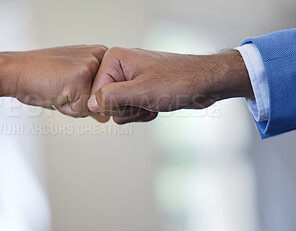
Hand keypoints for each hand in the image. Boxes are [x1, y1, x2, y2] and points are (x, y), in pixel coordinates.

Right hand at [0, 45, 108, 120]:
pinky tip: (55, 92)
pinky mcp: (82, 77)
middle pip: (103, 100)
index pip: (108, 94)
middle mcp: (100, 56)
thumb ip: (93, 100)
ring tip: (59, 89)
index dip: (85, 98)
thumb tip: (106, 118)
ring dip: (75, 106)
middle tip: (62, 87)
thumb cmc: (41, 77)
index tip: (68, 84)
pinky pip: (83, 110)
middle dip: (82, 103)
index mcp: (101, 55)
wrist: (16, 71)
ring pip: (94, 106)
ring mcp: (91, 65)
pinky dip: (67, 109)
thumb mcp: (73, 85)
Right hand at [87, 47, 253, 123]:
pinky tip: (156, 104)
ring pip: (118, 108)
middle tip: (144, 102)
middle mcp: (120, 67)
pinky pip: (130, 109)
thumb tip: (91, 103)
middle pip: (106, 101)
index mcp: (115, 60)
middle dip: (126, 109)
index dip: (112, 104)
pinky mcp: (139, 89)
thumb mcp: (141, 92)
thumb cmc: (179, 81)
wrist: (205, 82)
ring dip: (136, 112)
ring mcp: (130, 78)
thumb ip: (111, 97)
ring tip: (152, 102)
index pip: (95, 91)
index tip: (130, 102)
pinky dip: (143, 112)